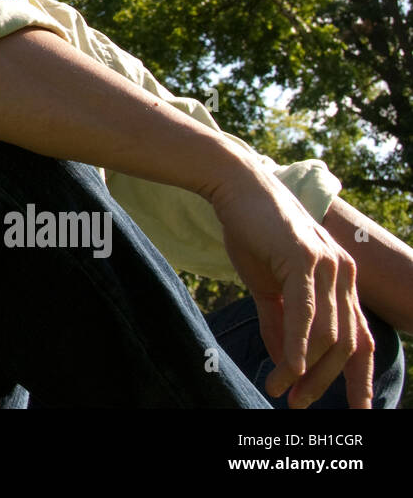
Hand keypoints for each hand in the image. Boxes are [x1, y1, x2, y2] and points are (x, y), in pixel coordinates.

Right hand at [209, 155, 374, 407]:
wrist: (236, 187)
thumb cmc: (251, 230)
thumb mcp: (266, 283)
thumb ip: (278, 321)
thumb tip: (283, 362)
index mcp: (343, 280)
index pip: (360, 338)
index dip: (358, 377)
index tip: (354, 410)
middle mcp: (346, 273)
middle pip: (347, 343)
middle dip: (326, 382)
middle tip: (300, 406)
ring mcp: (330, 265)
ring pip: (327, 332)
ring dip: (305, 369)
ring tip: (281, 390)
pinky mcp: (305, 258)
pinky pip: (306, 311)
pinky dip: (298, 344)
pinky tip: (289, 367)